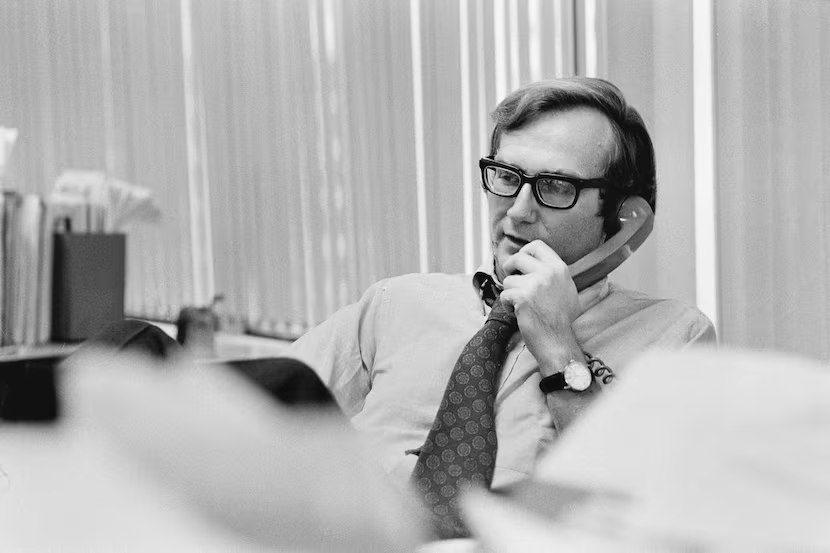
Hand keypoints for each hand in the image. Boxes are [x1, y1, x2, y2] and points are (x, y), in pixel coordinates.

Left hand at [499, 240, 582, 374]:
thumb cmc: (561, 319)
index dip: (524, 252)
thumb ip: (553, 274)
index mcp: (559, 268)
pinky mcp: (522, 296)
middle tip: (511, 279)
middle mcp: (548, 272)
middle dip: (509, 267)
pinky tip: (519, 313)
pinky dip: (507, 305)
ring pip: (509, 279)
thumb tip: (535, 262)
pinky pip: (505, 294)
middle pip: (518, 257)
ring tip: (520, 305)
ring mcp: (535, 284)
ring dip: (510, 292)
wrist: (558, 340)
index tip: (520, 263)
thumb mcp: (566, 289)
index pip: (537, 245)